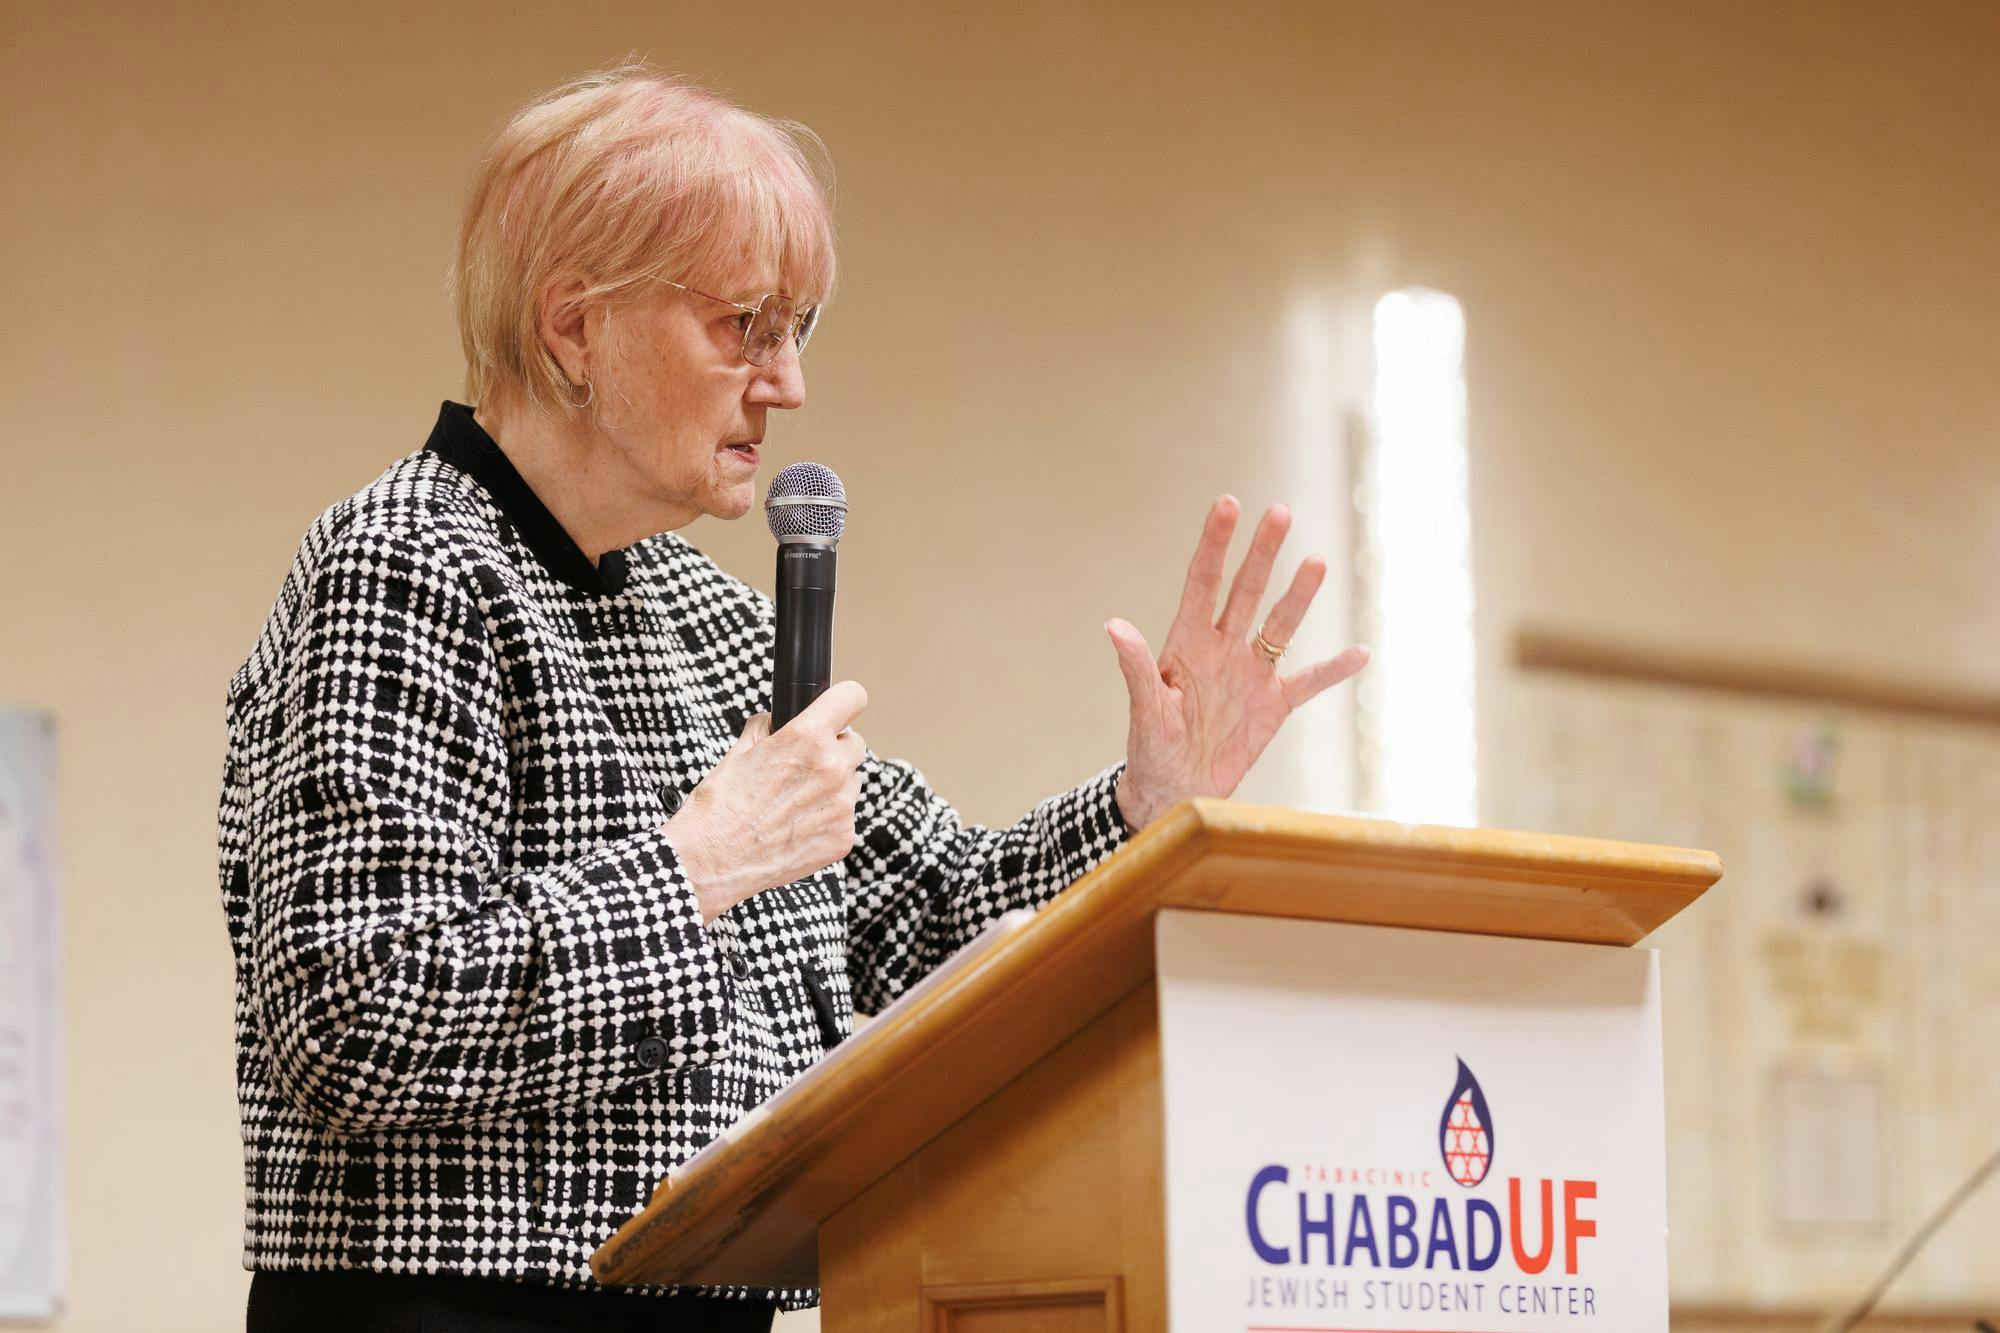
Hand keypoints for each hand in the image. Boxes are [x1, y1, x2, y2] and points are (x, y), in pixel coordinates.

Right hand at [663, 681, 868, 921]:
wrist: (713, 859)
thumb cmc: (721, 807)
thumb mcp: (739, 751)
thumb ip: (767, 728)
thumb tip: (775, 721)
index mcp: (808, 739)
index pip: (852, 698)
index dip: (844, 701)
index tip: (840, 707)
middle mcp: (832, 769)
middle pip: (854, 744)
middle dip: (834, 749)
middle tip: (805, 765)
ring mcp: (842, 806)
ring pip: (852, 782)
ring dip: (833, 785)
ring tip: (795, 802)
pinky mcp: (843, 837)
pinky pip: (845, 817)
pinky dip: (827, 819)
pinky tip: (797, 826)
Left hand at [1106, 497, 1368, 830]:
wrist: (1174, 793)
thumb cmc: (1150, 750)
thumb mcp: (1145, 711)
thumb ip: (1138, 669)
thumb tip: (1114, 627)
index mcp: (1186, 644)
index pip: (1203, 582)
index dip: (1216, 544)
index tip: (1228, 503)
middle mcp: (1222, 649)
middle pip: (1246, 591)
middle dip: (1262, 553)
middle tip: (1279, 512)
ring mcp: (1251, 674)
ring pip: (1279, 625)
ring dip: (1298, 596)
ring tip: (1316, 562)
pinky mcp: (1273, 705)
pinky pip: (1309, 682)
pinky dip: (1334, 670)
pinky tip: (1360, 652)